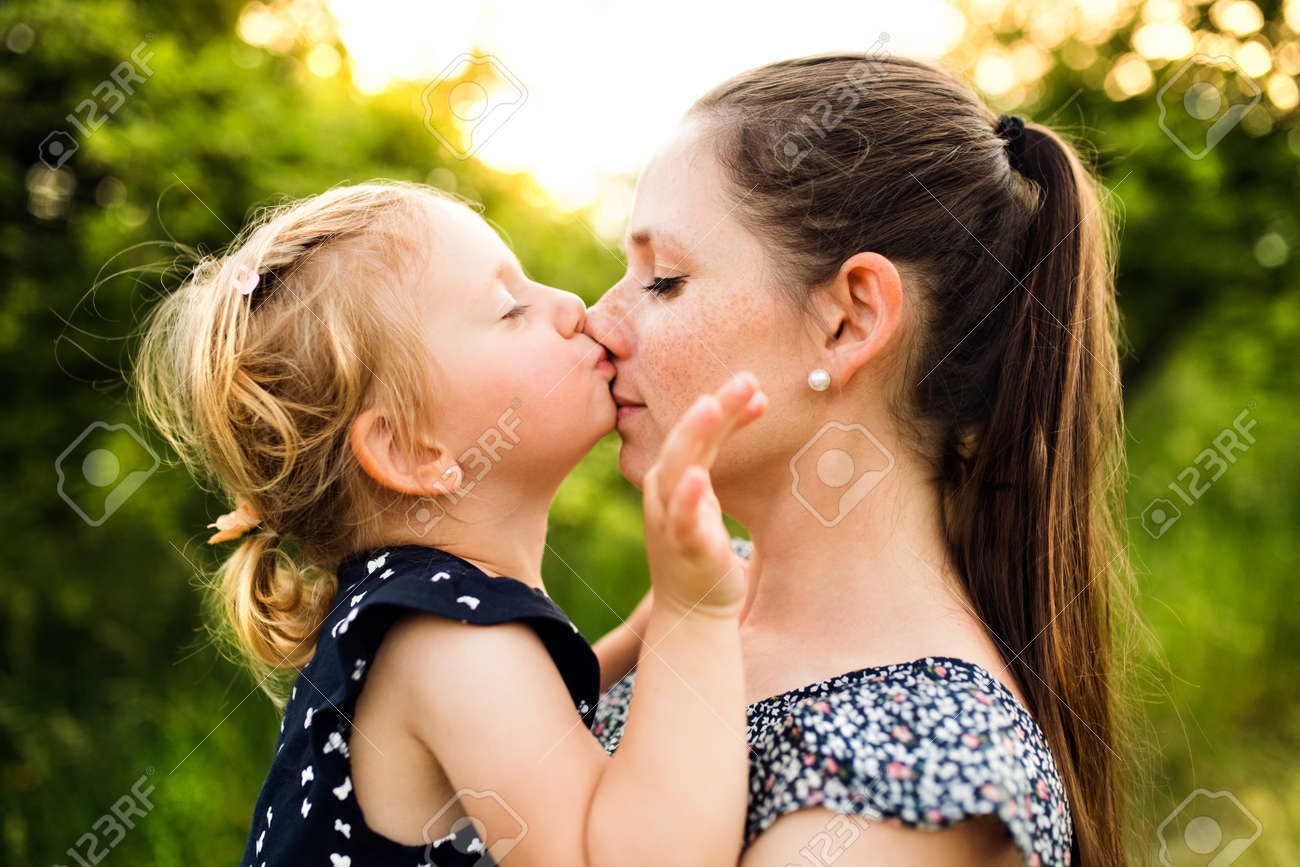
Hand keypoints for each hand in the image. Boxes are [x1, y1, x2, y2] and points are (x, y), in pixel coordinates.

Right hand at [642, 372, 766, 617]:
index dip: (728, 408)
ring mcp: (670, 519)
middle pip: (688, 438)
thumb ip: (723, 451)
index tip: (759, 389)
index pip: (702, 432)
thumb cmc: (701, 547)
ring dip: (693, 436)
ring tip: (712, 406)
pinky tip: (698, 477)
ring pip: (678, 469)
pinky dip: (687, 497)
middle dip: (714, 407)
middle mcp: (665, 491)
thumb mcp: (713, 494)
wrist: (692, 611)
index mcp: (675, 477)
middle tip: (746, 378)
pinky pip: (681, 519)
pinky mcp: (682, 548)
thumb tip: (757, 398)